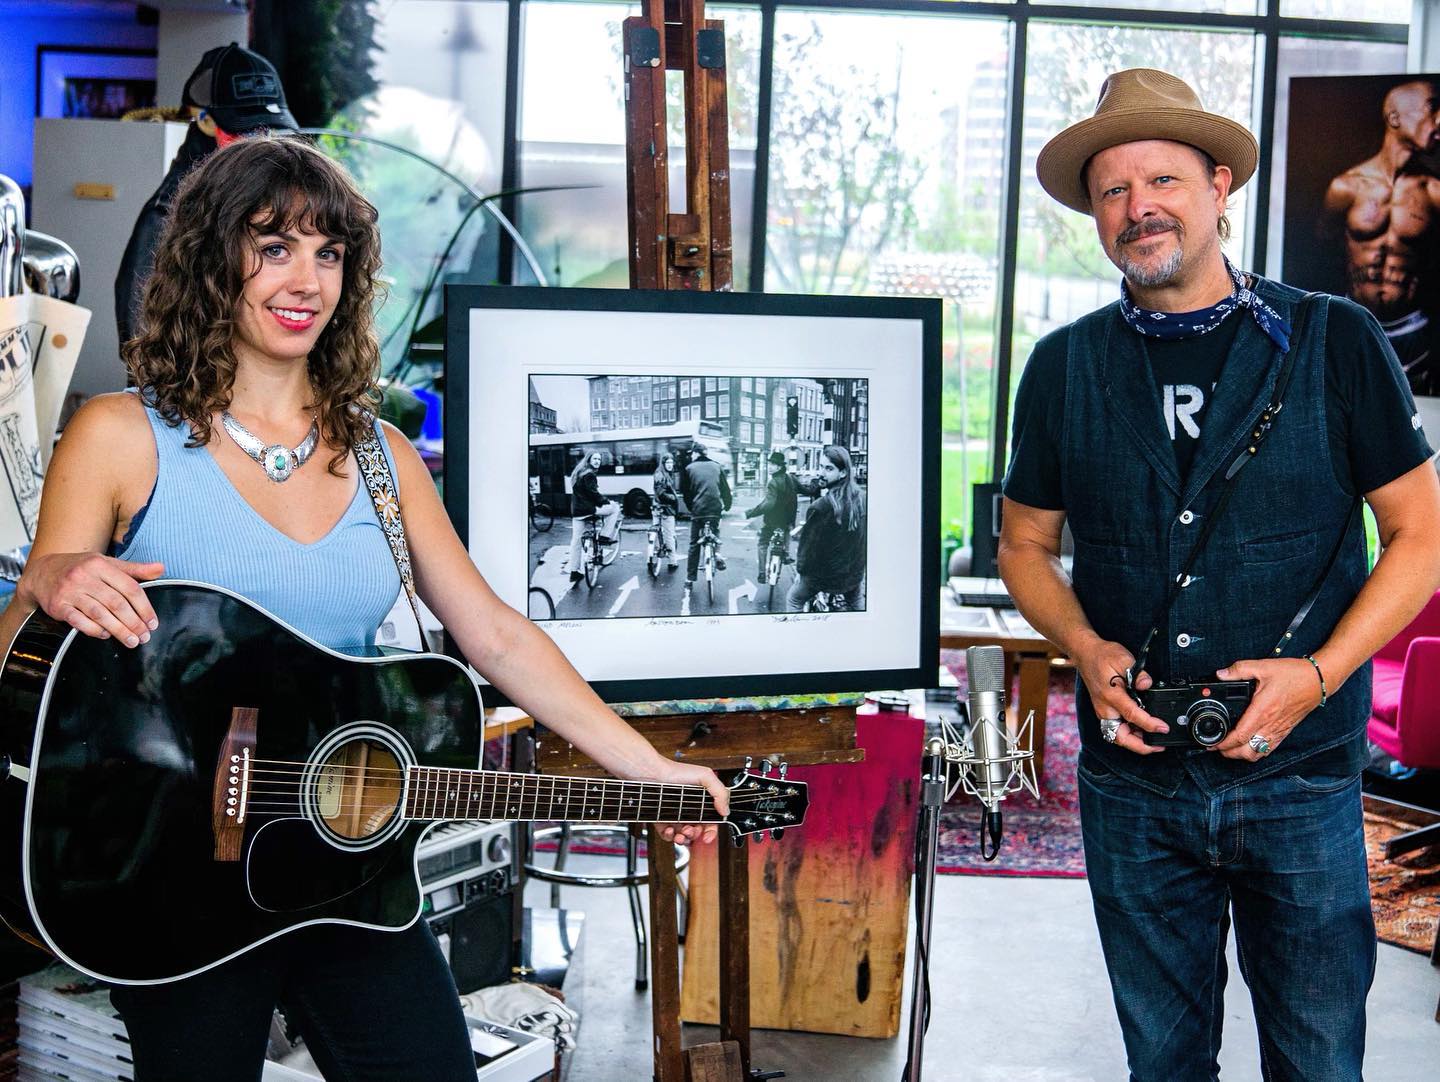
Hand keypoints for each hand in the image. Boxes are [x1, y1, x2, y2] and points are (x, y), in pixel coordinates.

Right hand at [19, 553, 163, 646]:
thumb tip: (161, 569)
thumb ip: (134, 569)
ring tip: (131, 641)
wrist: (42, 572)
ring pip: (100, 614)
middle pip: (116, 603)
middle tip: (144, 636)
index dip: (144, 607)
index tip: (153, 623)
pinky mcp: (58, 606)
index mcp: (100, 565)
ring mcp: (69, 591)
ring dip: (118, 630)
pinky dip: (94, 630)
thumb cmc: (81, 568)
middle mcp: (84, 577)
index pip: (129, 588)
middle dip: (134, 623)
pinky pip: (79, 622)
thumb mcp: (106, 563)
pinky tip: (106, 635)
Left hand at [630, 759, 729, 844]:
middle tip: (691, 829)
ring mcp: (676, 816)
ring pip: (684, 836)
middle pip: (697, 831)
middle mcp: (689, 810)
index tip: (708, 837)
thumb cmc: (677, 772)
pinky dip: (670, 836)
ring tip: (681, 833)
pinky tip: (670, 829)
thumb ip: (720, 793)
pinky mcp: (663, 820)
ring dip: (684, 839)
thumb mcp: (706, 777)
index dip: (711, 831)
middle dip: (695, 834)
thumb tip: (725, 811)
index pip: (710, 822)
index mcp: (701, 802)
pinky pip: (668, 835)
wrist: (654, 775)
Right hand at [1072, 637, 1168, 754]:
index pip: (1132, 715)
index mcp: (1110, 695)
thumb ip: (1138, 674)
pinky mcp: (1104, 711)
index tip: (1163, 728)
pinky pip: (1116, 729)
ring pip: (1118, 736)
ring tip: (1153, 740)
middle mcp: (1105, 707)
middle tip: (1158, 745)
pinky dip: (1129, 735)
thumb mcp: (1123, 659)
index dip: (1149, 725)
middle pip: (1121, 737)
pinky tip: (1141, 731)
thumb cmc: (1103, 656)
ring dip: (1135, 742)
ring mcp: (1103, 711)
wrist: (1086, 654)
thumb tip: (1147, 685)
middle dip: (1140, 746)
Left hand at [1208, 658, 1322, 760]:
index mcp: (1262, 711)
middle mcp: (1270, 725)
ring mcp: (1279, 730)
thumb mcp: (1263, 666)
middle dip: (1229, 753)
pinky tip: (1249, 745)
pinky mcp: (1285, 731)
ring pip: (1258, 754)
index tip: (1212, 744)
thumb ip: (1239, 670)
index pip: (1239, 736)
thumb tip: (1220, 674)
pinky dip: (1256, 752)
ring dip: (1242, 755)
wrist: (1318, 680)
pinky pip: (1269, 749)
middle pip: (1246, 752)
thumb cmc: (1294, 675)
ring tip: (1230, 748)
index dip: (1223, 744)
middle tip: (1216, 746)